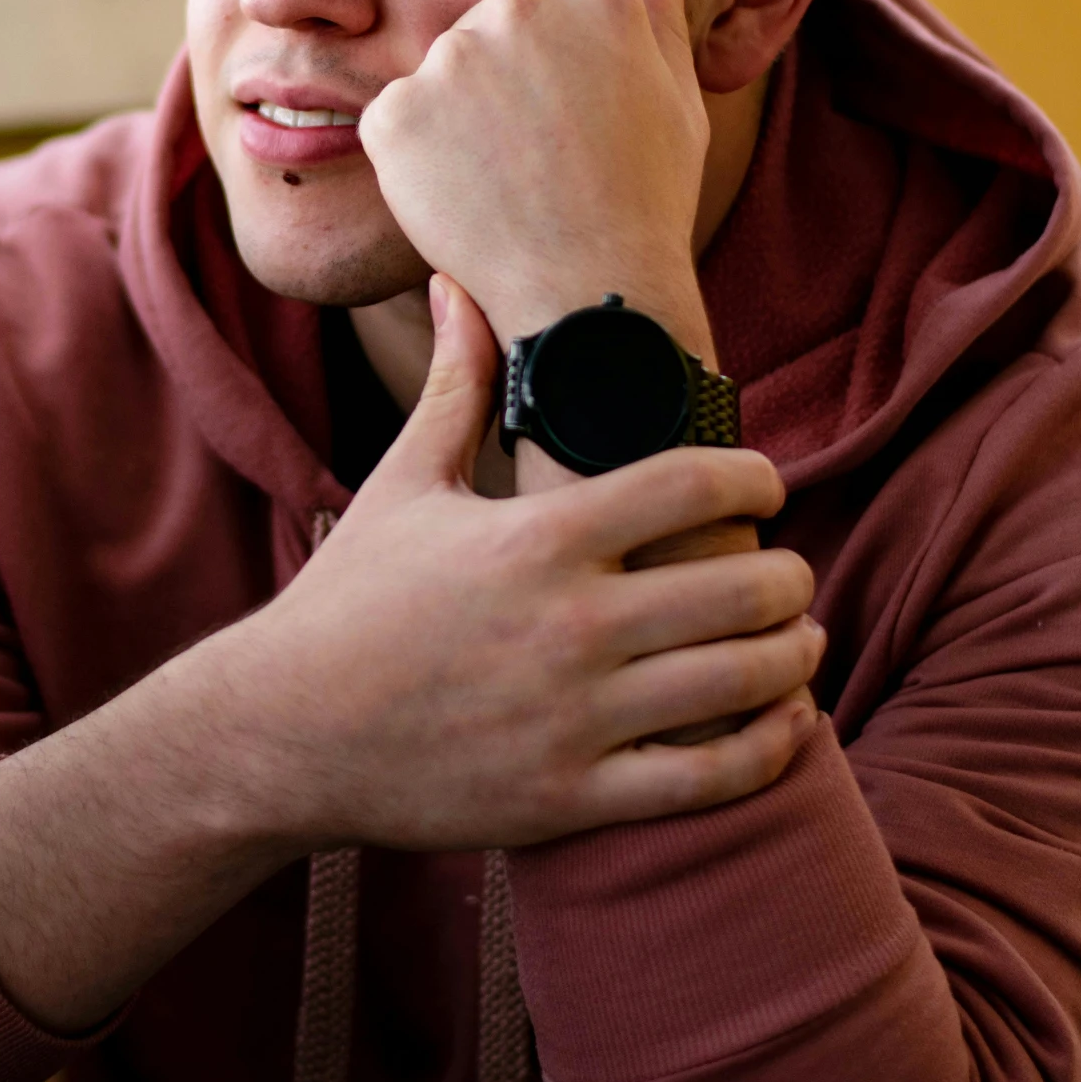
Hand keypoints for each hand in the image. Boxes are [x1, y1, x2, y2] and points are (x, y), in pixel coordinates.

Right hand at [0, 278, 817, 1031]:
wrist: (283, 733)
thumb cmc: (348, 600)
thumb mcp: (401, 482)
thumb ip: (454, 384)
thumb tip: (456, 282)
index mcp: (540, 536)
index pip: (694, 484)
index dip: (754, 476)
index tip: (766, 484)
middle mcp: (572, 622)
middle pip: (744, 586)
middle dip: (789, 576)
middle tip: (790, 572)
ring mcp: (577, 716)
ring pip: (745, 683)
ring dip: (793, 657)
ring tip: (798, 642)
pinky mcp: (573, 798)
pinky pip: (709, 778)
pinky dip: (766, 748)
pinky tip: (780, 723)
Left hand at [357, 0, 710, 356]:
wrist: (587, 298)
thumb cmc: (641, 206)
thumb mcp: (673, 105)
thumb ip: (659, 17)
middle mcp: (523, 6)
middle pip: (490, 8)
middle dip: (504, 66)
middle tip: (543, 144)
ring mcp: (456, 53)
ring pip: (440, 65)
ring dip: (461, 114)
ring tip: (505, 176)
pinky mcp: (398, 108)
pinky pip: (397, 116)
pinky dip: (418, 153)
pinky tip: (460, 192)